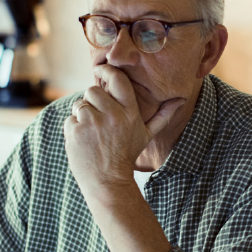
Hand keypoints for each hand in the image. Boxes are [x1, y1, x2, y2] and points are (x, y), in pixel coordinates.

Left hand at [63, 65, 184, 193]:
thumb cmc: (127, 155)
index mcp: (130, 113)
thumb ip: (163, 115)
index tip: (100, 70)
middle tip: (98, 117)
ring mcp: (92, 123)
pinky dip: (73, 128)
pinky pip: (69, 119)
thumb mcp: (147, 135)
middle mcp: (112, 116)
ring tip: (92, 131)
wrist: (108, 182)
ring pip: (79, 103)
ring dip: (82, 115)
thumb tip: (181, 99)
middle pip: (93, 90)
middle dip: (92, 101)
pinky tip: (84, 140)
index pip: (117, 80)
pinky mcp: (75, 132)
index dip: (106, 71)